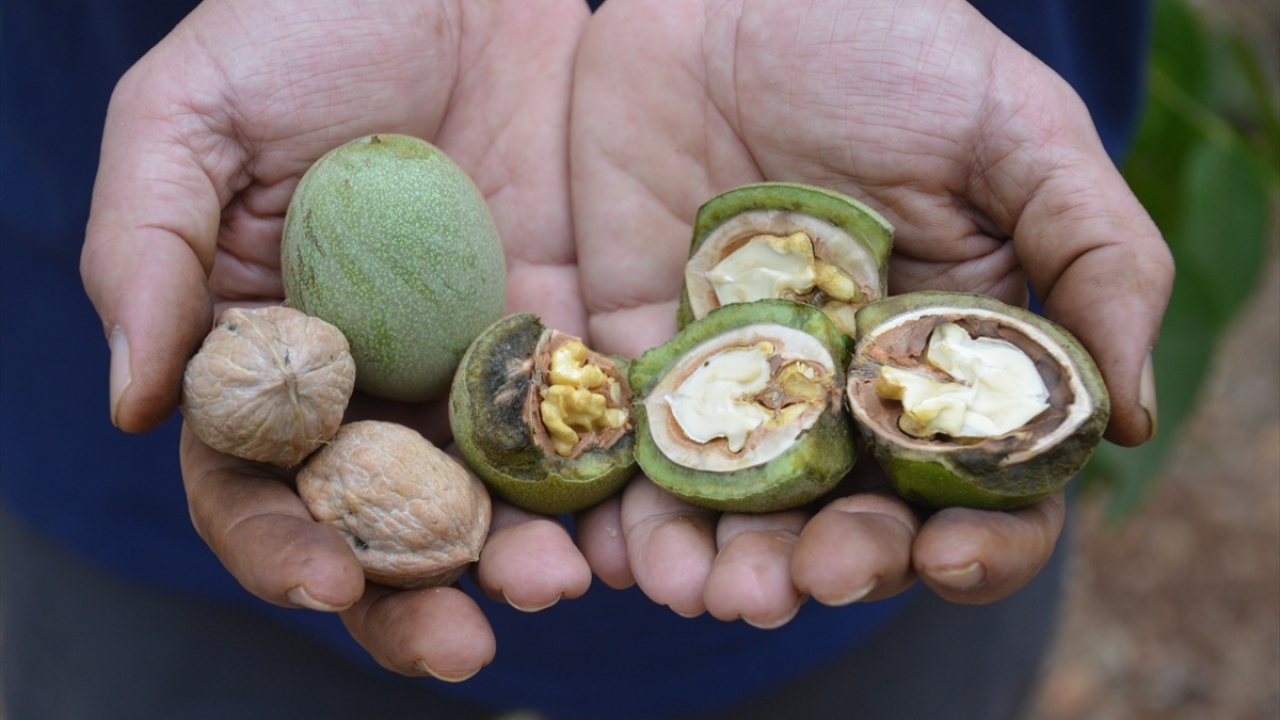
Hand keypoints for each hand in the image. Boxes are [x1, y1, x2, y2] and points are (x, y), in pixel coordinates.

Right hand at [80, 0, 591, 679]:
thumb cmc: (309, 19)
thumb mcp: (197, 114)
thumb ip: (149, 251)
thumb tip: (132, 402)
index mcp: (272, 351)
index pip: (259, 481)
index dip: (281, 543)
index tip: (323, 581)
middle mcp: (376, 380)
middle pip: (383, 521)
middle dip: (415, 596)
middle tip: (461, 644)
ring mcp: (479, 364)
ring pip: (495, 497)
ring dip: (523, 560)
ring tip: (560, 585)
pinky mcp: (571, 331)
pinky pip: (589, 426)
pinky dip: (609, 487)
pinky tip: (634, 528)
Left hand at [568, 0, 1172, 623]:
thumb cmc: (892, 45)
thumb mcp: (1015, 133)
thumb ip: (1093, 261)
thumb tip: (1129, 420)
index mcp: (946, 354)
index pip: (976, 486)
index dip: (973, 542)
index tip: (943, 558)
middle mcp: (844, 386)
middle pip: (849, 516)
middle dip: (829, 563)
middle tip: (802, 579)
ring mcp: (739, 375)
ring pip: (736, 505)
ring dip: (721, 562)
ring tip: (704, 589)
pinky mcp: (641, 345)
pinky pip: (634, 445)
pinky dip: (628, 507)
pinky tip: (627, 550)